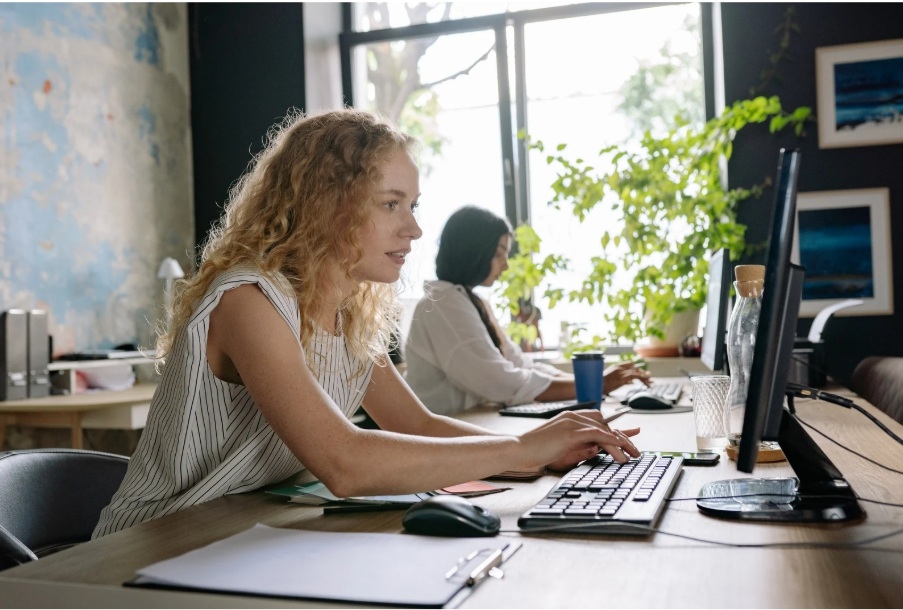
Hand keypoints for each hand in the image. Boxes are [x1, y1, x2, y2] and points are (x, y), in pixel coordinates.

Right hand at [519, 410, 640, 471]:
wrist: (518, 449)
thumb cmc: (535, 450)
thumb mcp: (560, 446)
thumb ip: (577, 444)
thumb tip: (593, 449)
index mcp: (569, 417)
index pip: (598, 420)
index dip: (615, 429)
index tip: (630, 437)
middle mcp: (573, 416)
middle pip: (605, 424)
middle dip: (622, 437)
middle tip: (635, 451)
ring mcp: (572, 423)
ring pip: (604, 430)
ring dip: (621, 443)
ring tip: (632, 455)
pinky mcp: (571, 432)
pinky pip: (598, 434)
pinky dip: (612, 442)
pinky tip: (620, 451)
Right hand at [603, 361, 651, 391]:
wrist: (596, 386)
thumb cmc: (601, 384)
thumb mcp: (612, 380)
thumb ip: (622, 379)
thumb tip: (631, 382)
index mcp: (616, 366)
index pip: (630, 364)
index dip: (637, 369)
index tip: (642, 373)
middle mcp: (620, 368)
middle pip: (635, 368)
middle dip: (642, 373)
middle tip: (649, 378)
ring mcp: (621, 372)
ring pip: (636, 372)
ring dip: (644, 377)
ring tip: (650, 382)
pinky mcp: (622, 378)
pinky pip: (635, 376)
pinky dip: (642, 378)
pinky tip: (646, 382)